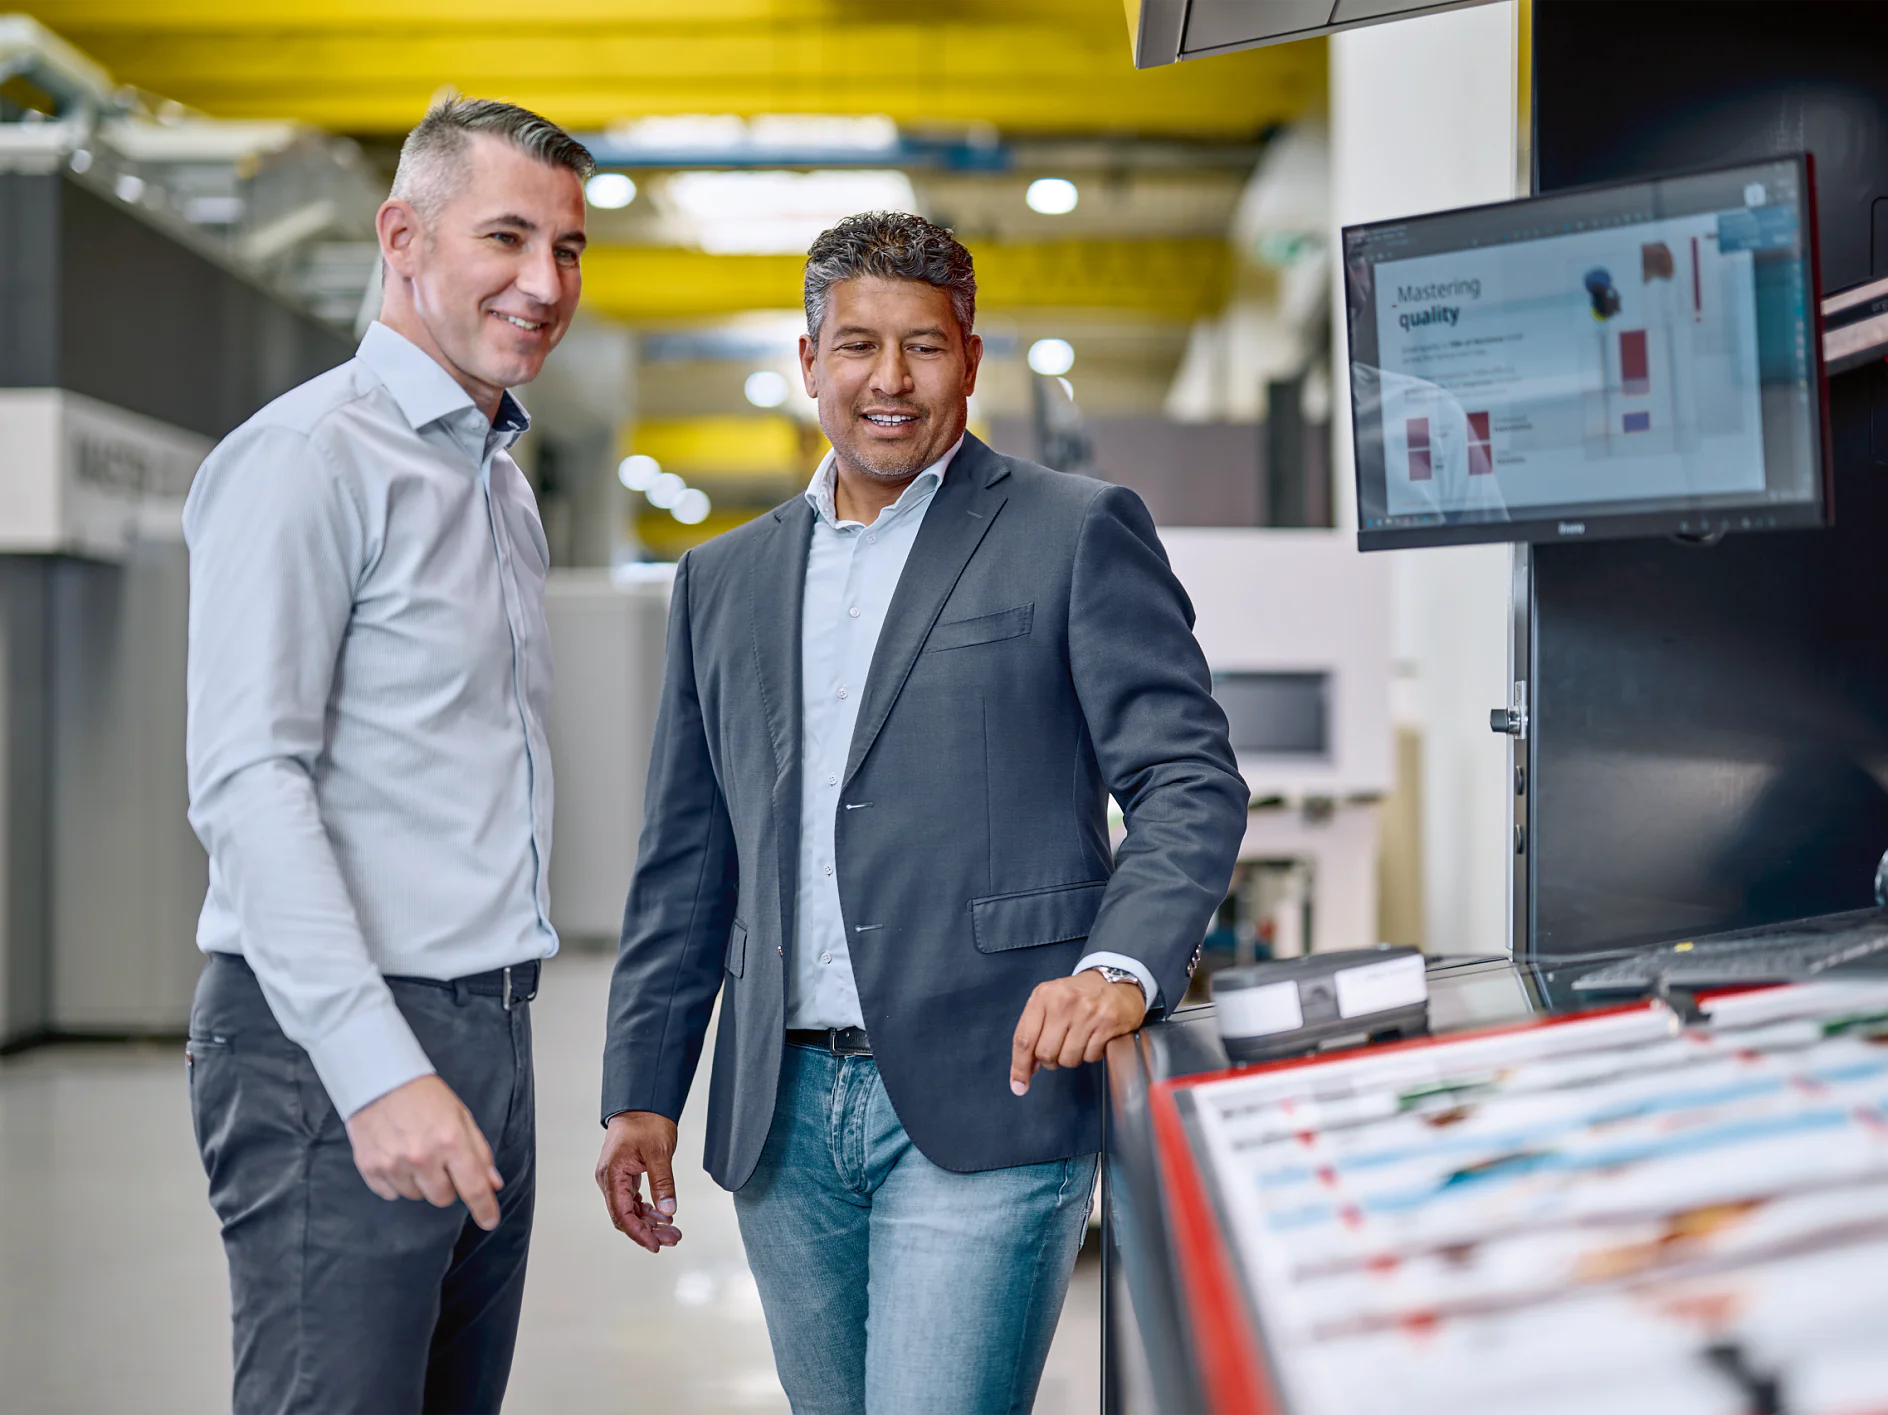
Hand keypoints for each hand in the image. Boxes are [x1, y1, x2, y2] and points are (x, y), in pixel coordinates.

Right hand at [345, 1074, 503, 1229]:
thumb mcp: (461, 1116)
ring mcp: (393, 1164)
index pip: (473, 1188)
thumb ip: (478, 1152)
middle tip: (440, 1161)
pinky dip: (397, 1181)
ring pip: (416, 1196)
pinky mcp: (370, 1168)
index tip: (489, 1220)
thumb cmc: (422, 1094)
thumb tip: (492, 1182)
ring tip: (415, 1152)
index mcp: (450, 1141)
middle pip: (443, 1198)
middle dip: (447, 1184)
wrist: (378, 1079)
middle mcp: (422, 1157)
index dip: (484, 1208)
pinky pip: (391, 1193)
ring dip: (420, 1182)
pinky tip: (396, 1157)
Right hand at [596, 1111, 684, 1253]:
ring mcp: (615, 1177)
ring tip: (672, 1230)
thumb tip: (668, 1210)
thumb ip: (663, 1182)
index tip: (656, 1245)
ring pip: (630, 1209)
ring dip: (650, 1222)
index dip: (639, 1233)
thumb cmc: (646, 1121)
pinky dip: (647, 1209)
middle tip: (672, 1238)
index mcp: (612, 1174)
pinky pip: (632, 1199)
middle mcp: (609, 1179)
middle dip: (648, 1231)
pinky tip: (663, 1215)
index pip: (622, 1214)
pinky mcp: (623, 1175)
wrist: (642, 1102)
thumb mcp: (659, 1152)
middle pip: (625, 1216)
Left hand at [1010, 970, 1147, 1095]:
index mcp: (1043, 995)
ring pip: (1068, 1059)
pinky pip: (1090, 1056)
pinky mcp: (1107, 1023)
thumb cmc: (1079, 995)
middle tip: (1059, 1049)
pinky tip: (1094, 1039)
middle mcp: (1063, 1002)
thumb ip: (1034, 1030)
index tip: (1019, 1085)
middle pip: (1045, 1054)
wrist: (1117, 981)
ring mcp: (1086, 1013)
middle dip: (1050, 1060)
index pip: (1024, 1038)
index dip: (1020, 1066)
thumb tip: (1027, 1067)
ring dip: (1072, 1058)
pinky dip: (1090, 1054)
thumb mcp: (1050, 1001)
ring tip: (1079, 1040)